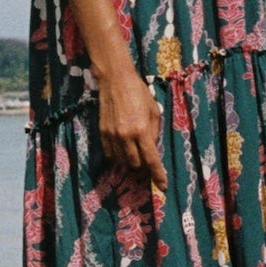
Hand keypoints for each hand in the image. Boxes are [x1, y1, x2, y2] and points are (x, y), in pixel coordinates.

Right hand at [96, 65, 168, 192]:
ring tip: (135, 154)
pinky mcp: (102, 133)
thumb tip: (152, 150)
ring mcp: (112, 135)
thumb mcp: (154, 111)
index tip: (163, 186)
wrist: (115, 80)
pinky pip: (110, 154)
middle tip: (147, 161)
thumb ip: (154, 133)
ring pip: (122, 162)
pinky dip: (118, 157)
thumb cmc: (139, 93)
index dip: (158, 175)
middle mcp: (126, 136)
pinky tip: (123, 150)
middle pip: (136, 164)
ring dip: (130, 162)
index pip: (151, 160)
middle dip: (143, 166)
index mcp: (141, 130)